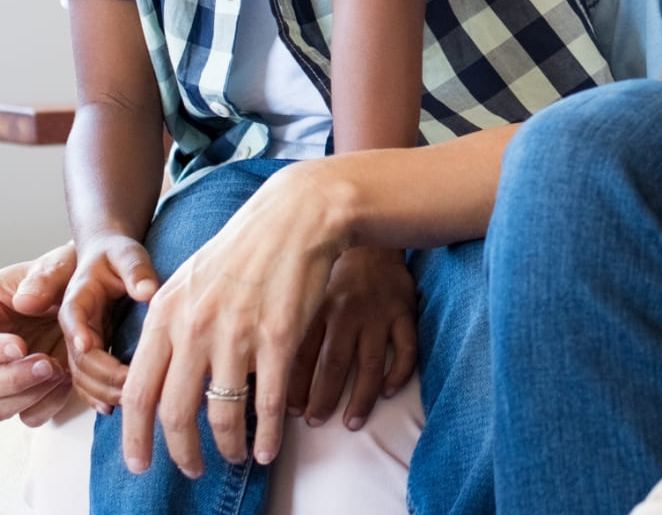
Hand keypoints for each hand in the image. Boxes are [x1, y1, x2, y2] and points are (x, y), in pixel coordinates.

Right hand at [0, 245, 74, 423]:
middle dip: (13, 380)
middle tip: (47, 365)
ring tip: (60, 369)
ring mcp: (9, 374)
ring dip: (30, 395)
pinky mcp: (31, 392)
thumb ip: (44, 279)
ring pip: (1, 407)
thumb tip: (26, 301)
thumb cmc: (69, 275)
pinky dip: (48, 403)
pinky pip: (30, 414)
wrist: (94, 293)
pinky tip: (65, 380)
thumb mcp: (58, 266)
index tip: (19, 347)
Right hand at [58, 232, 158, 414]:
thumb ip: (136, 271)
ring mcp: (81, 342)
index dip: (80, 334)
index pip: (73, 319)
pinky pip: (87, 380)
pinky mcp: (91, 353)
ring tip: (130, 400)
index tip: (90, 347)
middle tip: (131, 384)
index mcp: (78, 299)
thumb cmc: (118, 254)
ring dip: (101, 390)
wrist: (109, 258)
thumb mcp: (127, 254)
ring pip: (81, 375)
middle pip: (79, 357)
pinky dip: (97, 395)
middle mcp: (75, 325)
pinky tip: (113, 407)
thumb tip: (148, 292)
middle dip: (102, 373)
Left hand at [119, 159, 347, 476]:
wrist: (296, 215)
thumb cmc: (243, 248)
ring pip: (223, 415)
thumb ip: (167, 327)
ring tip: (231, 457)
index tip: (141, 463)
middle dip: (181, 454)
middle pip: (176, 414)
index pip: (138, 393)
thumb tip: (153, 377)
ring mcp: (238, 334)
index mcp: (166, 315)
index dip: (136, 438)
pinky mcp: (279, 337)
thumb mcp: (187, 281)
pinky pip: (268, 403)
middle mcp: (195, 328)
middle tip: (190, 469)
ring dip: (226, 447)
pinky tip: (267, 450)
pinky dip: (267, 436)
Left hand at [287, 246, 416, 429]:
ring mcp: (378, 313)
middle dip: (323, 399)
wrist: (370, 238)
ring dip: (360, 397)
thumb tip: (254, 366)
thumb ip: (284, 323)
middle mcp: (347, 312)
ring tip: (352, 422)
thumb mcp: (303, 289)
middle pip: (334, 364)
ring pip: (370, 363)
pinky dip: (400, 372)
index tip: (286, 413)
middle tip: (315, 423)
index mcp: (318, 307)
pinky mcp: (404, 311)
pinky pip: (407, 347)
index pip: (301, 356)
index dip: (293, 388)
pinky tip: (390, 391)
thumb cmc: (330, 270)